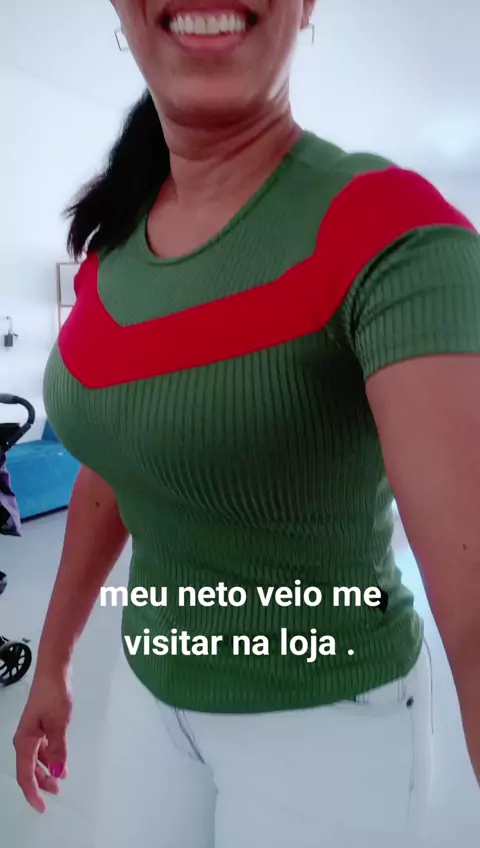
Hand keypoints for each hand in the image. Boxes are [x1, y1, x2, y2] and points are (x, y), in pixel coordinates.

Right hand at [13, 667, 72, 812]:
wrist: (53, 671)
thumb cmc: (53, 696)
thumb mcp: (59, 725)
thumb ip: (58, 750)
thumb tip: (58, 774)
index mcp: (24, 741)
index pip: (25, 775)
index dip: (33, 793)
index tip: (42, 807)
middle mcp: (24, 739)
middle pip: (29, 769)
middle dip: (41, 783)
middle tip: (57, 792)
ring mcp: (32, 732)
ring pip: (36, 759)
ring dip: (47, 771)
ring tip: (60, 780)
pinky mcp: (39, 725)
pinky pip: (42, 748)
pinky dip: (50, 757)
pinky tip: (60, 761)